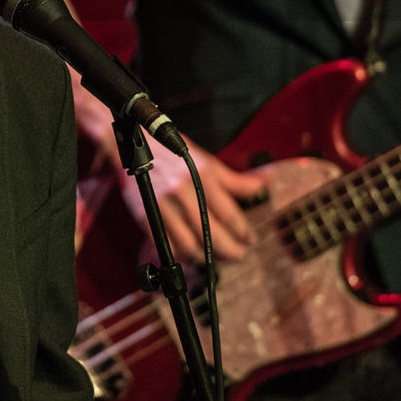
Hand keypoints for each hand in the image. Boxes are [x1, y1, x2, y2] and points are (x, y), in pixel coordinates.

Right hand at [117, 132, 268, 263]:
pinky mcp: (146, 215)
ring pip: (189, 245)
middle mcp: (184, 191)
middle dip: (230, 251)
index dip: (243, 232)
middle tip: (239, 255)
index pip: (229, 214)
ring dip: (206, 257)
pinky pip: (167, 246)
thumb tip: (266, 182)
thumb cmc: (173, 152)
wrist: (134, 143)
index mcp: (202, 175)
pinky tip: (189, 254)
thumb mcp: (206, 160)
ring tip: (215, 257)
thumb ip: (234, 179)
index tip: (250, 239)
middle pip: (212, 234)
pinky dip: (180, 255)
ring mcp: (163, 205)